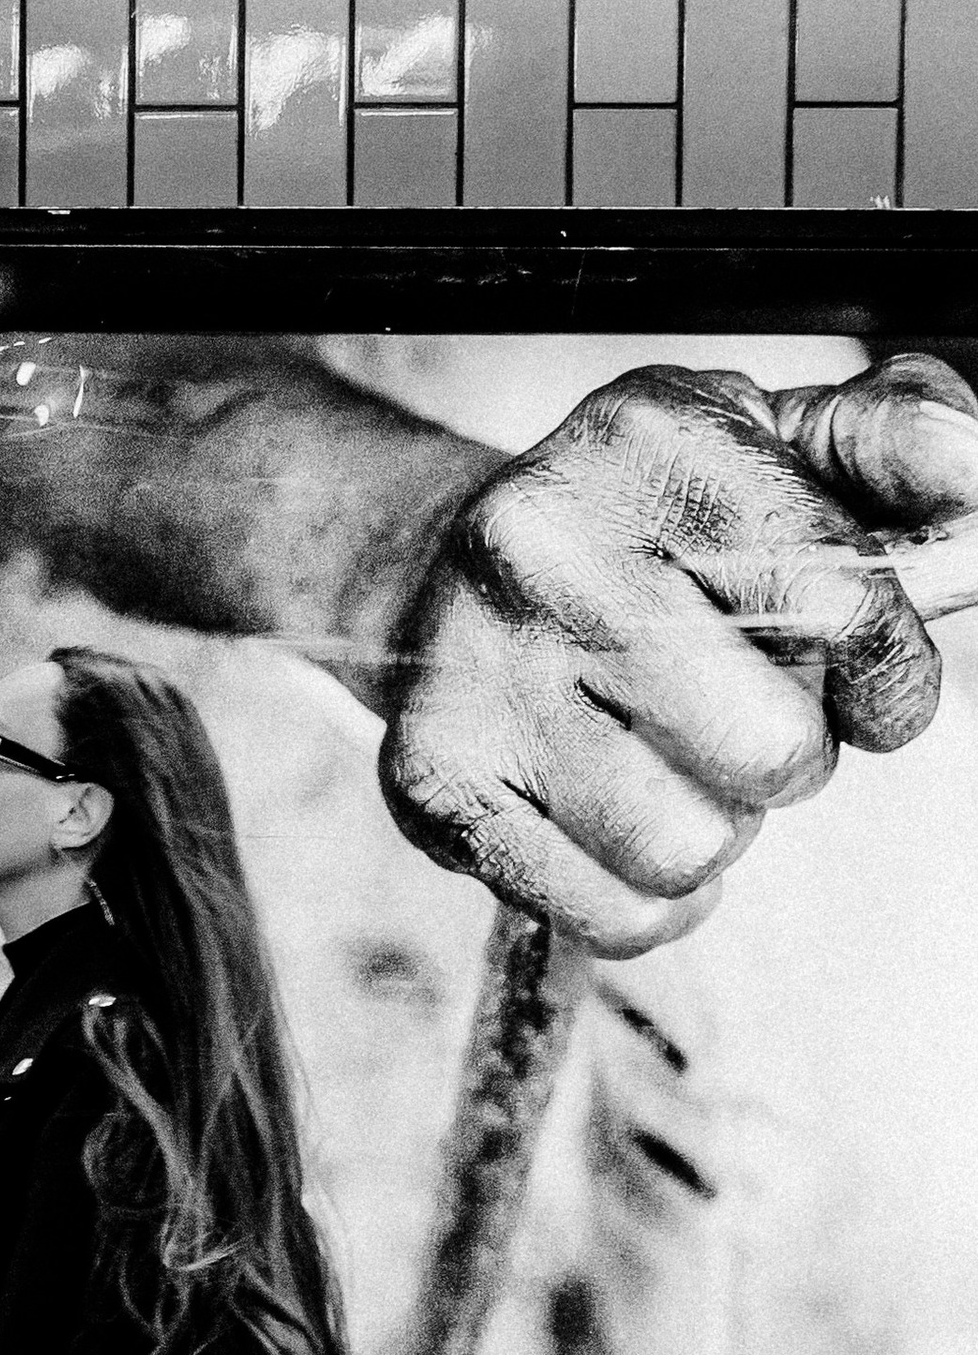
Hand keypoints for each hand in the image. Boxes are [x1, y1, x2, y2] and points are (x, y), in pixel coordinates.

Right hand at [376, 356, 977, 955]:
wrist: (432, 567)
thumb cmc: (643, 524)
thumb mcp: (775, 441)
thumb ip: (900, 441)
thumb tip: (974, 481)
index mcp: (651, 442)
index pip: (846, 605)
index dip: (891, 676)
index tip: (870, 683)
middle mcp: (543, 547)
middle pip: (772, 752)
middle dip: (789, 757)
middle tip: (737, 716)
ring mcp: (473, 670)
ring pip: (691, 848)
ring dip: (711, 829)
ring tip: (663, 761)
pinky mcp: (431, 779)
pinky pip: (616, 914)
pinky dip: (644, 896)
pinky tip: (613, 819)